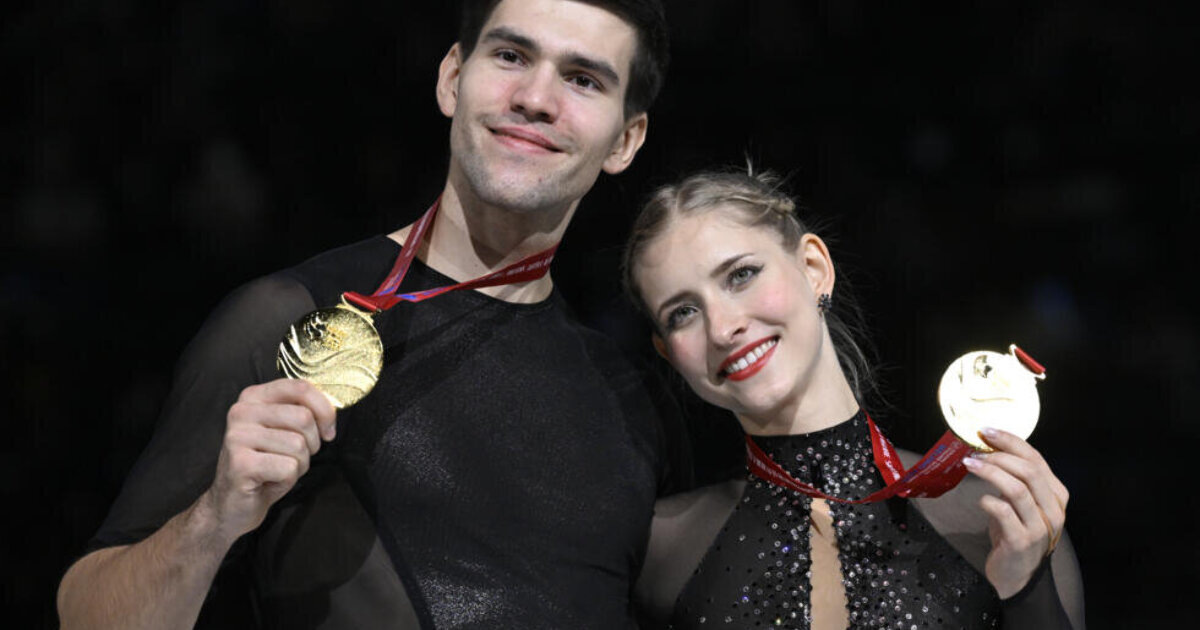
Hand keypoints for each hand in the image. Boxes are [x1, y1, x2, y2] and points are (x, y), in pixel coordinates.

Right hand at [200, 379, 336, 542]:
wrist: (232, 504)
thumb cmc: (265, 466)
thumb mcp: (284, 431)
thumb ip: (303, 412)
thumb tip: (332, 407)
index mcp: (253, 397)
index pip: (300, 387)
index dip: (324, 409)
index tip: (328, 430)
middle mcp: (241, 412)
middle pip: (303, 417)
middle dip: (312, 443)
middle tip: (296, 456)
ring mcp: (237, 437)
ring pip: (298, 445)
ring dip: (299, 464)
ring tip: (278, 469)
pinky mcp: (240, 464)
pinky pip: (288, 468)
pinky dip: (288, 479)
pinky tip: (270, 481)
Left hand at [961, 428, 1068, 598]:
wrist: (1015, 574)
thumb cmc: (1014, 532)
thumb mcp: (1020, 502)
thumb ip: (1015, 478)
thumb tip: (989, 447)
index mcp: (1056, 494)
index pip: (1036, 459)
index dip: (1011, 441)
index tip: (987, 431)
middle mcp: (1054, 509)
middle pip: (1029, 470)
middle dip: (999, 454)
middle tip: (975, 449)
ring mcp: (1040, 526)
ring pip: (1017, 488)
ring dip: (990, 472)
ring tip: (969, 465)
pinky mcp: (1022, 541)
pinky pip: (1004, 512)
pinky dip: (988, 500)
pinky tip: (981, 499)